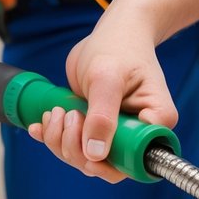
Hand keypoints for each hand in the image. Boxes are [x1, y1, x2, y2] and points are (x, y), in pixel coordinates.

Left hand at [27, 17, 176, 182]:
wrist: (114, 33)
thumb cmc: (118, 47)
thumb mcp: (107, 78)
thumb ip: (102, 116)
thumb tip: (95, 154)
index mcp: (155, 121)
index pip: (137, 159)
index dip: (108, 160)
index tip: (86, 139)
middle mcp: (140, 133)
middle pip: (109, 166)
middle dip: (77, 148)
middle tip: (67, 115)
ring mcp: (117, 133)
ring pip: (87, 159)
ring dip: (62, 141)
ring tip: (56, 112)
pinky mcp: (97, 129)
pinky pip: (74, 146)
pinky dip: (53, 137)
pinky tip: (42, 123)